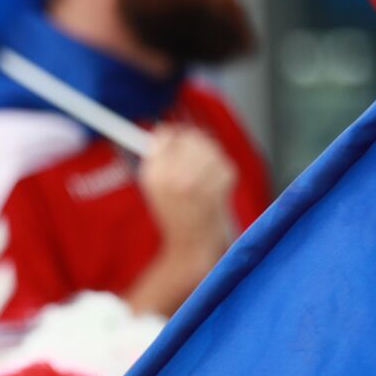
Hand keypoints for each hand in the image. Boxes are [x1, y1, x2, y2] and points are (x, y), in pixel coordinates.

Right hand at [138, 125, 235, 264]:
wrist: (192, 244)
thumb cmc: (173, 214)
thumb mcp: (152, 187)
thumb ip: (156, 158)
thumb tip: (166, 132)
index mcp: (154, 175)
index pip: (165, 134)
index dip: (171, 135)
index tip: (175, 138)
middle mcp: (174, 176)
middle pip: (189, 136)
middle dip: (192, 143)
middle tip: (192, 155)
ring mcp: (199, 181)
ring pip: (209, 146)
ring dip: (208, 155)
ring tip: (203, 172)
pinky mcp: (220, 185)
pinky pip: (223, 162)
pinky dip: (220, 169)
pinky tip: (213, 184)